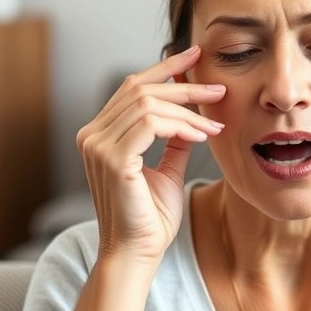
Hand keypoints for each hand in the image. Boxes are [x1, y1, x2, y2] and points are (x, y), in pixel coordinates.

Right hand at [76, 46, 225, 263]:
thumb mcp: (167, 171)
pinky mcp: (112, 158)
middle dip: (183, 84)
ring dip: (188, 110)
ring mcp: (97, 145)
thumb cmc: (150, 220)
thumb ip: (174, 142)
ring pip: (148, 104)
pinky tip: (200, 135)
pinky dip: (180, 125)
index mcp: (100, 135)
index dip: (165, 68)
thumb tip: (192, 119)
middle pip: (140, 89)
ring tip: (215, 123)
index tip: (196, 56)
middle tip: (218, 88)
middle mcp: (92, 135)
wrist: (136, 255)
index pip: (132, 88)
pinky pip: (151, 124)